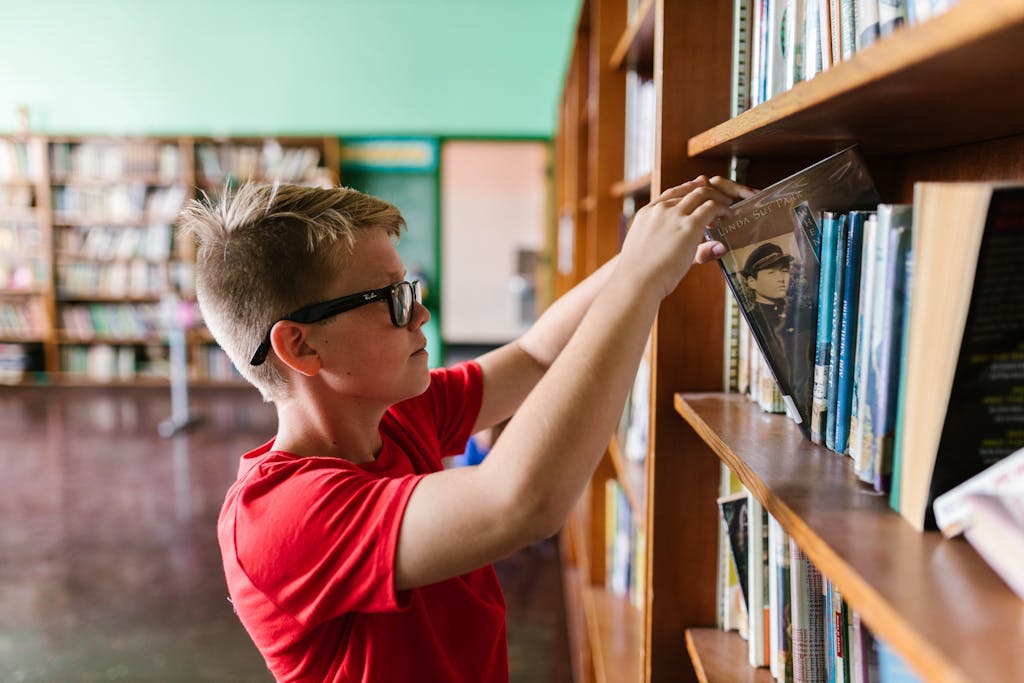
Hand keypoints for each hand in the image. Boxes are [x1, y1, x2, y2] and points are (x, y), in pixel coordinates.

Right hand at [620, 175, 754, 296]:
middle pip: (688, 190)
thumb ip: (670, 248)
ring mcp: (674, 215)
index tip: (699, 190)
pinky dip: (722, 209)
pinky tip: (728, 216)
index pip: (670, 194)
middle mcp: (660, 210)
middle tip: (719, 199)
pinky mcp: (689, 225)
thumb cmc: (639, 275)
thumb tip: (689, 251)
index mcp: (646, 214)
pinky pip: (711, 207)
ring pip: (702, 193)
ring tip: (727, 206)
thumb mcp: (651, 253)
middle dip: (706, 191)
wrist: (636, 281)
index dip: (688, 190)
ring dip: (717, 198)